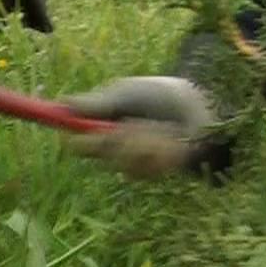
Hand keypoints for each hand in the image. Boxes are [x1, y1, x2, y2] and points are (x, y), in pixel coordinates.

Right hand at [62, 76, 216, 178]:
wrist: (202, 106)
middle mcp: (119, 146)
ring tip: (155, 129)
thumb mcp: (127, 94)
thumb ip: (99, 103)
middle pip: (99, 153)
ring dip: (138, 144)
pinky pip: (146, 168)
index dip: (74, 140)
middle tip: (123, 130)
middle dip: (108, 142)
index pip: (82, 139)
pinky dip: (156, 152)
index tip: (69, 138)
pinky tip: (170, 142)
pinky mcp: (157, 172)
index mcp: (108, 125)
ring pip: (123, 161)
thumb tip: (63, 103)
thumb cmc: (163, 95)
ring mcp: (138, 161)